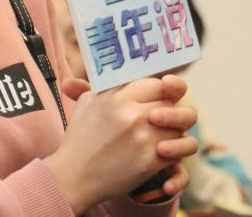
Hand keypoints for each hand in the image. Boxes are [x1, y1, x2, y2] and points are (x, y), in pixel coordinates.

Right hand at [44, 77, 192, 212]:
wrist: (73, 176)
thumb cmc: (80, 138)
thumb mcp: (88, 103)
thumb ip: (109, 87)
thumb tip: (127, 75)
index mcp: (117, 97)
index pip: (157, 84)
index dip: (161, 91)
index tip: (159, 97)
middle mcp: (132, 114)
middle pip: (170, 104)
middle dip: (168, 112)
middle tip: (159, 120)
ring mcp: (143, 138)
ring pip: (178, 128)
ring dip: (172, 133)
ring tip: (160, 137)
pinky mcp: (150, 161)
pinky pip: (177, 151)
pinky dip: (172, 153)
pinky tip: (159, 153)